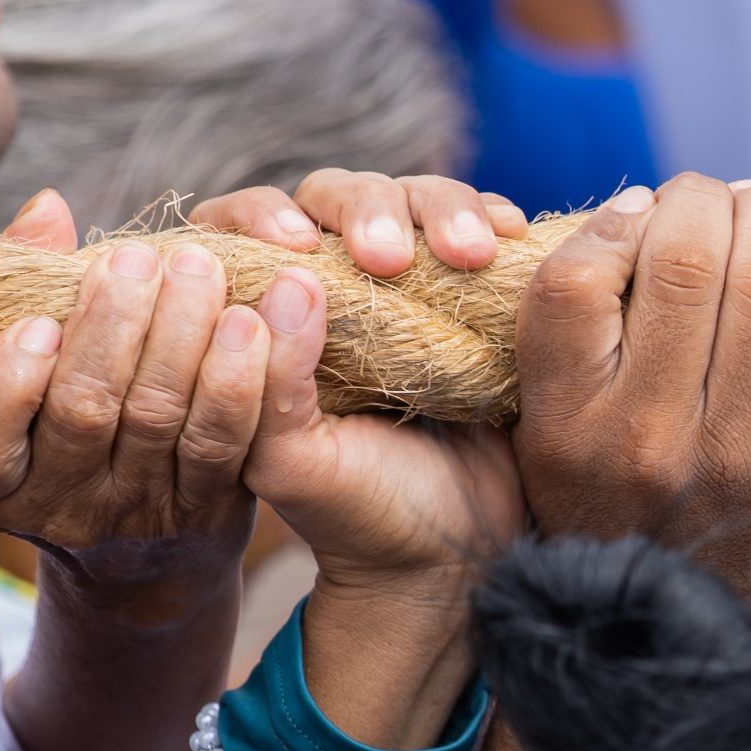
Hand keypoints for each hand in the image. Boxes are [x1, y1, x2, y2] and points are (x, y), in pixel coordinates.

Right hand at [0, 237, 270, 621]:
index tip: (39, 323)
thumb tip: (50, 207)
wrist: (145, 548)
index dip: (4, 384)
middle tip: (138, 258)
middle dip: (112, 329)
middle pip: (83, 414)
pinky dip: (247, 377)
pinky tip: (260, 318)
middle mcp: (59, 504)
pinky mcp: (209, 509)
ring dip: (183, 338)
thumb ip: (29, 287)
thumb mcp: (30, 368)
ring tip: (200, 268)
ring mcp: (137, 511)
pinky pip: (229, 440)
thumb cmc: (70, 416)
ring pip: (161, 421)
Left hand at [194, 170, 527, 747]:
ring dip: (440, 208)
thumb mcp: (291, 462)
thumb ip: (270, 381)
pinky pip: (480, 225)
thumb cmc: (359, 514)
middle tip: (391, 257)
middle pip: (336, 194)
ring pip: (413, 196)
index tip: (300, 247)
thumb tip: (295, 281)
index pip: (242, 225)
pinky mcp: (474, 291)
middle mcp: (334, 285)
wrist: (456, 557)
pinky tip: (508, 234)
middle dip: (367, 209)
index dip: (264, 215)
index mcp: (266, 318)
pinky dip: (492, 216)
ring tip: (470, 254)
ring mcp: (410, 282)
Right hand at [511, 174, 750, 605]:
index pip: (575, 281)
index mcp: (566, 426)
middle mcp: (646, 438)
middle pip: (686, 259)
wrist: (679, 637)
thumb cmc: (613, 505)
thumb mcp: (550, 434)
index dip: (616, 220)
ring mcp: (736, 453)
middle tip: (713, 201)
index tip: (640, 215)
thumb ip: (571, 336)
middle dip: (705, 201)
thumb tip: (644, 210)